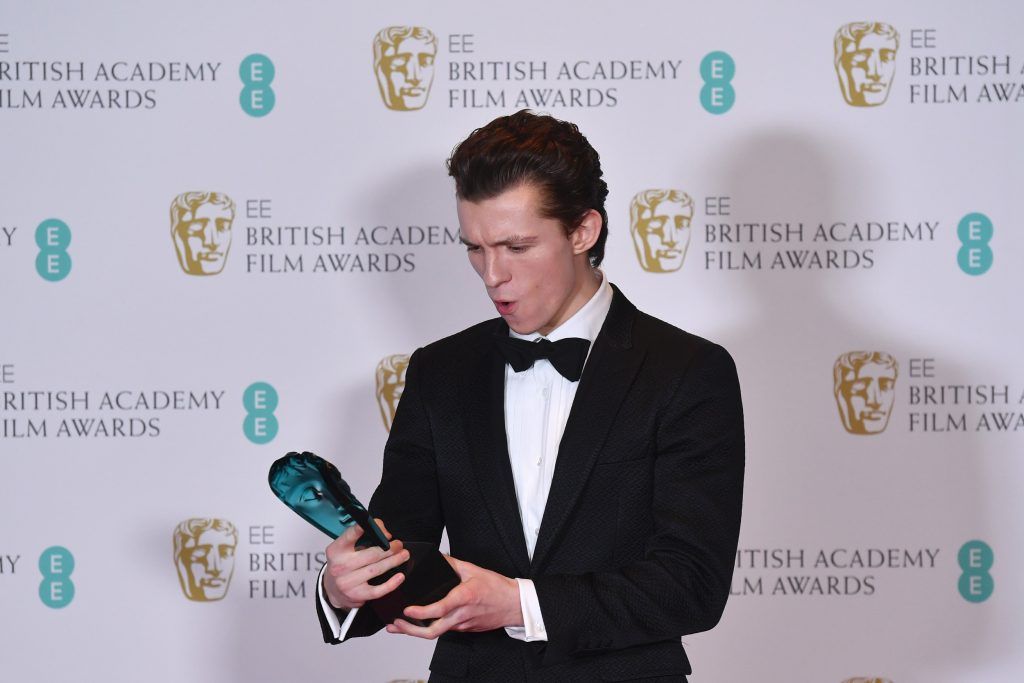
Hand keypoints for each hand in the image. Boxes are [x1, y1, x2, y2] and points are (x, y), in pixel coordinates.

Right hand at [322, 519, 409, 610]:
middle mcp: (340, 566)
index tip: (374, 524)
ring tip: (403, 555)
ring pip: (376, 570)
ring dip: (393, 561)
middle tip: (399, 545)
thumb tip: (386, 535)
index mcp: (336, 550)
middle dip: (389, 549)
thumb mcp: (347, 546)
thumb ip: (365, 534)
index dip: (361, 529)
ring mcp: (348, 582)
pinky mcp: (356, 595)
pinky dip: (391, 584)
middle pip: (370, 555)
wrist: (333, 589)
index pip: (349, 536)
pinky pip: (377, 591)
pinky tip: (400, 577)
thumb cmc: (343, 563)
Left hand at [385, 556, 522, 638]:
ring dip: (417, 630)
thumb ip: (452, 564)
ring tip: (401, 626)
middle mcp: (461, 615)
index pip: (439, 609)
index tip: (407, 610)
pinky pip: (446, 629)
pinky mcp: (465, 629)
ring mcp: (463, 624)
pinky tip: (421, 623)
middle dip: (411, 630)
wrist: (513, 605)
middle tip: (396, 624)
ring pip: (437, 632)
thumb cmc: (496, 588)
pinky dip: (431, 627)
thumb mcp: (473, 569)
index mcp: (463, 598)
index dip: (420, 613)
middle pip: (433, 631)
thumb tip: (437, 558)